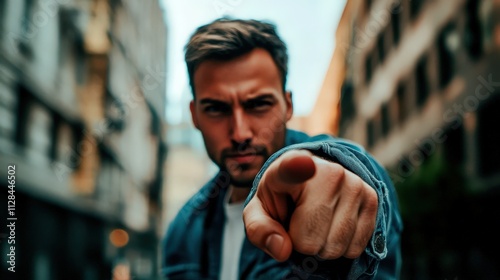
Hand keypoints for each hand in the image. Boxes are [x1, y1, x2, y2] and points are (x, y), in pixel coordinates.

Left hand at [243, 149, 377, 261]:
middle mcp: (327, 171)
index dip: (299, 168)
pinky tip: (333, 226)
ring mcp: (353, 183)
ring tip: (316, 223)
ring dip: (322, 248)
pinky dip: (341, 248)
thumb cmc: (282, 198)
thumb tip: (283, 249)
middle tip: (299, 222)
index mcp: (288, 168)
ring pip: (334, 248)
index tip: (302, 164)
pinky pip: (355, 248)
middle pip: (310, 240)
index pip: (294, 168)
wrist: (312, 183)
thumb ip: (260, 230)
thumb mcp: (260, 212)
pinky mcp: (372, 198)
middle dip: (301, 243)